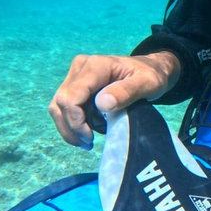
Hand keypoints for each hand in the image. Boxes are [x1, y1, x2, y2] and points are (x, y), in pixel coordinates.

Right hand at [49, 51, 180, 148]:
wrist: (150, 70)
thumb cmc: (151, 76)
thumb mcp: (148, 84)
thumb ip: (127, 92)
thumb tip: (102, 104)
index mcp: (96, 66)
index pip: (72, 96)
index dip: (75, 120)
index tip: (90, 137)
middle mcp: (81, 67)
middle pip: (61, 102)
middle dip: (72, 128)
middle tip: (89, 144)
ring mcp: (76, 75)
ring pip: (58, 107)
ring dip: (70, 127)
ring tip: (89, 140)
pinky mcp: (76, 85)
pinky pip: (65, 108)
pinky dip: (74, 123)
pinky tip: (92, 129)